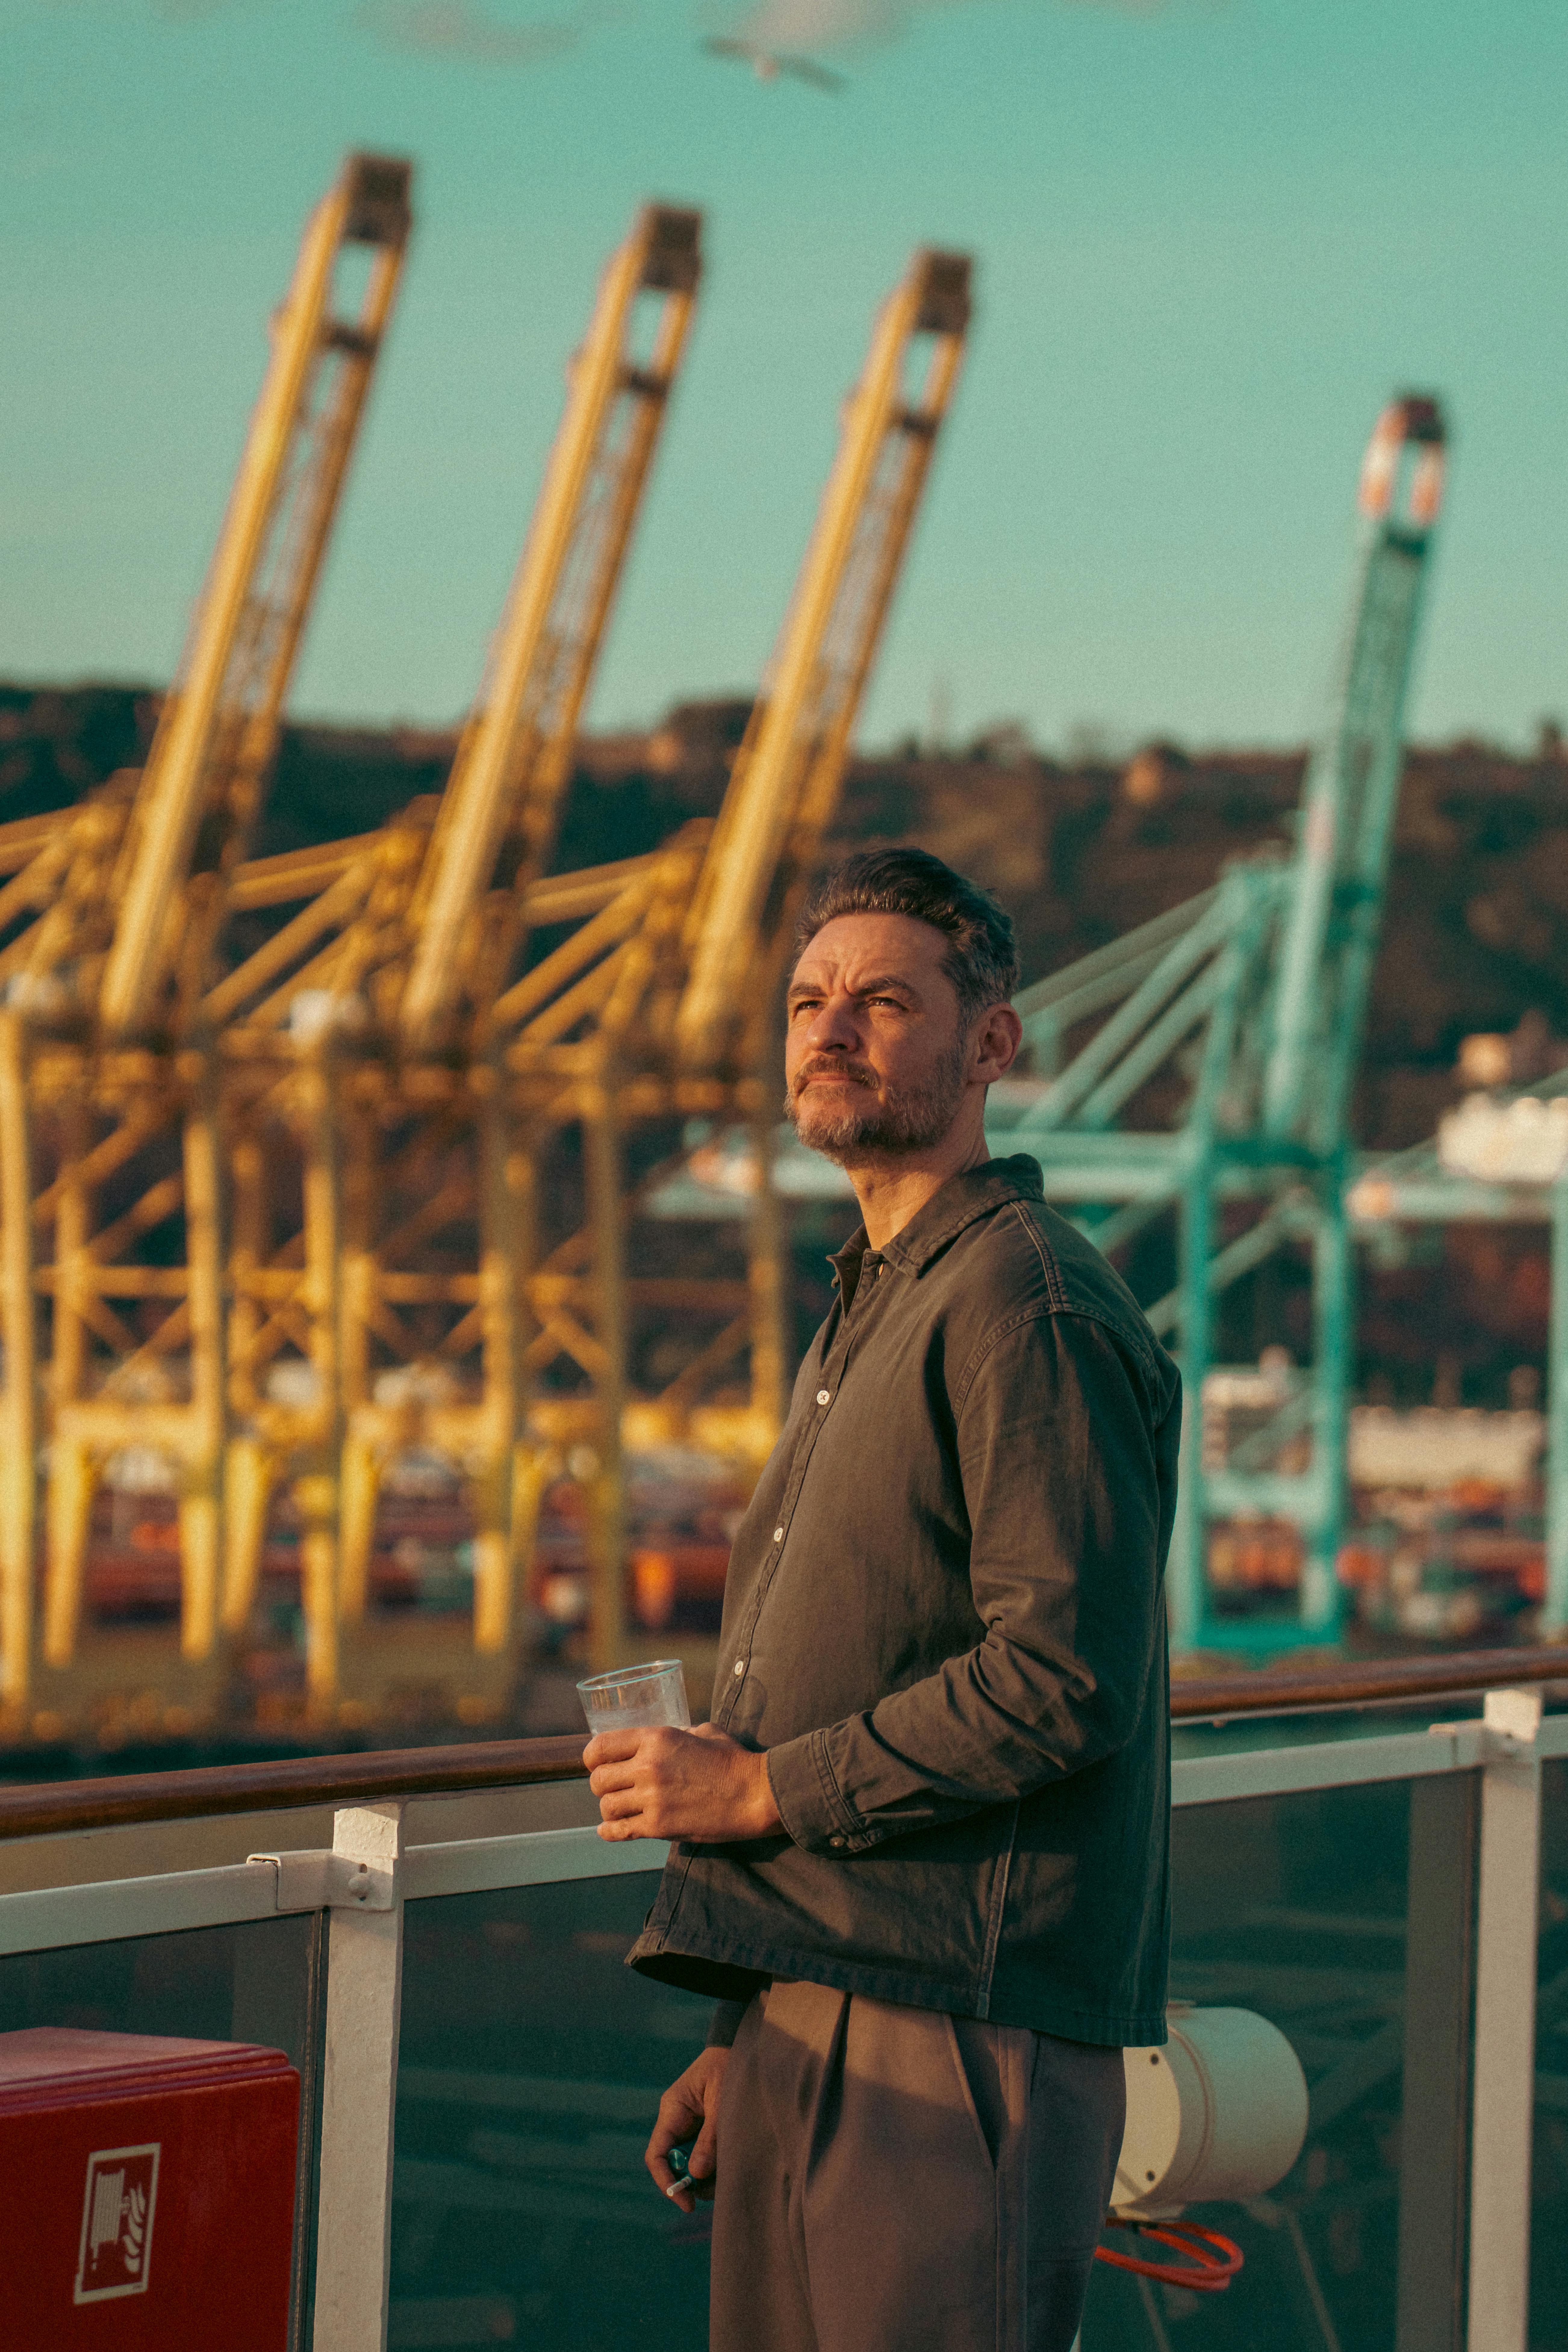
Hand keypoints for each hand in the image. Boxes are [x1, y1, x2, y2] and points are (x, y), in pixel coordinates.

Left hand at [584, 1721, 781, 1842]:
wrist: (754, 1794)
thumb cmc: (733, 1760)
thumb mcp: (702, 1732)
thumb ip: (676, 1732)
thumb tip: (662, 1739)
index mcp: (656, 1738)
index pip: (600, 1747)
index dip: (593, 1757)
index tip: (596, 1763)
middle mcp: (648, 1766)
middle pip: (598, 1780)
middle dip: (602, 1785)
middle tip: (614, 1788)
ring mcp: (652, 1799)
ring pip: (606, 1806)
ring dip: (610, 1808)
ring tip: (621, 1808)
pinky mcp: (659, 1827)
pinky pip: (619, 1831)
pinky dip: (610, 1832)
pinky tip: (609, 1830)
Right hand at [647, 2045, 727, 2212]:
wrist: (740, 2046)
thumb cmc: (729, 2066)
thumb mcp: (722, 2101)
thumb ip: (710, 2137)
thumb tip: (697, 2174)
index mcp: (672, 2109)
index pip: (657, 2155)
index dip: (666, 2182)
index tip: (685, 2201)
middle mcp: (676, 2120)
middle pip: (672, 2163)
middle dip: (689, 2182)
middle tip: (713, 2193)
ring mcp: (689, 2125)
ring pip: (688, 2162)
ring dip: (703, 2177)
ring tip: (726, 2180)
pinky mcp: (704, 2128)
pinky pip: (702, 2154)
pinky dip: (713, 2166)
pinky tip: (729, 2167)